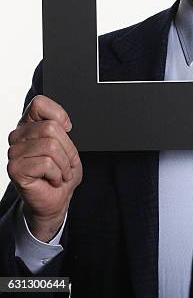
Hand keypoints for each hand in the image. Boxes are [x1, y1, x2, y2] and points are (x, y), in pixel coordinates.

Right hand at [7, 95, 82, 241]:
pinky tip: (53, 179)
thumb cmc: (61, 171)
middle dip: (67, 148)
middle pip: (51, 127)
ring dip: (63, 164)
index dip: (59, 114)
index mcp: (29, 125)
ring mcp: (14, 152)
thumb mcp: (68, 144)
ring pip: (51, 146)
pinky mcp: (15, 168)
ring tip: (60, 173)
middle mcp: (18, 136)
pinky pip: (46, 163)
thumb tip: (63, 124)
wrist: (56, 198)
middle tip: (66, 162)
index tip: (67, 129)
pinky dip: (57, 174)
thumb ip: (61, 128)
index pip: (39, 103)